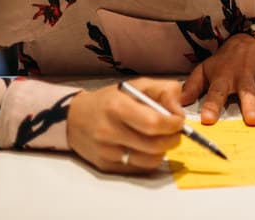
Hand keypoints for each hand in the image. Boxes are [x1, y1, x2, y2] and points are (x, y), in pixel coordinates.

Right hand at [67, 77, 184, 173]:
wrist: (74, 118)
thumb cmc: (109, 100)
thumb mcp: (136, 85)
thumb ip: (164, 91)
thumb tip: (179, 111)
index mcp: (117, 107)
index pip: (153, 123)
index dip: (173, 124)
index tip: (178, 121)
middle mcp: (109, 131)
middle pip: (154, 145)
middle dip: (173, 139)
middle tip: (175, 132)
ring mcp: (107, 151)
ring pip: (149, 160)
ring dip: (163, 150)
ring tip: (160, 139)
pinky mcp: (106, 166)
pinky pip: (139, 168)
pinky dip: (149, 159)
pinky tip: (146, 147)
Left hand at [180, 32, 254, 125]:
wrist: (250, 39)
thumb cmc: (225, 60)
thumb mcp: (205, 69)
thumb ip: (192, 86)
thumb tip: (177, 103)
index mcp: (224, 76)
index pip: (216, 92)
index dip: (212, 106)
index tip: (208, 120)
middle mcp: (245, 76)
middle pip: (247, 91)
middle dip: (250, 105)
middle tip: (251, 120)